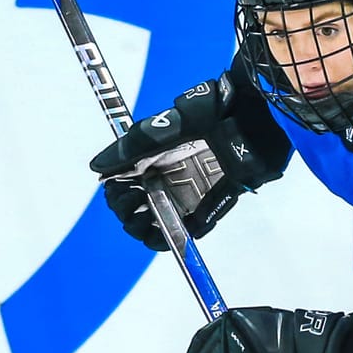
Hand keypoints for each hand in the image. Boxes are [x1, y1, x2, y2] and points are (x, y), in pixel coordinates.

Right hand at [89, 74, 277, 249]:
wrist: (254, 122)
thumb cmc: (211, 116)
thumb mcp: (164, 127)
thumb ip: (132, 147)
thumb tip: (98, 167)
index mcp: (154, 157)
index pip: (122, 185)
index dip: (115, 192)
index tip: (116, 188)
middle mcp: (169, 176)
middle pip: (136, 206)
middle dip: (125, 208)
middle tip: (132, 198)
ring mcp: (190, 192)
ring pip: (158, 221)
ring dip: (144, 226)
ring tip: (144, 215)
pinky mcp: (212, 205)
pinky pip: (188, 230)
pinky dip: (173, 236)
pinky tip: (166, 229)